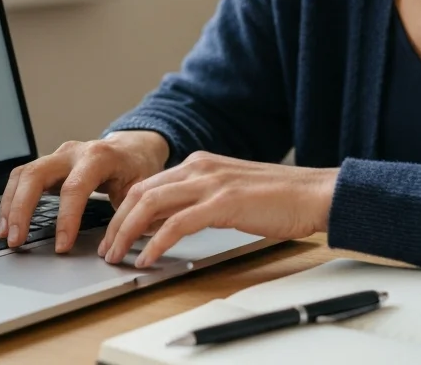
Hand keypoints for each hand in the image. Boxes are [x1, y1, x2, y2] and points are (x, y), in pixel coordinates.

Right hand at [0, 131, 168, 251]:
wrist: (133, 147)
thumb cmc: (138, 168)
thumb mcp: (142, 188)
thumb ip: (129, 213)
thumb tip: (116, 246)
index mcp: (99, 157)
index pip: (74, 187)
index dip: (66, 218)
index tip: (61, 247)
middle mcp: (74, 152)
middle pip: (36, 174)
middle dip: (22, 208)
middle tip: (17, 240)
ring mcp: (58, 156)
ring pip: (23, 174)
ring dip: (10, 205)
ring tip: (6, 235)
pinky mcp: (49, 164)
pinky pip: (22, 177)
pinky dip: (11, 200)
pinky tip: (8, 222)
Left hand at [97, 151, 338, 267]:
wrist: (314, 193)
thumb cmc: (279, 198)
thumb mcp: (229, 193)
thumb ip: (200, 201)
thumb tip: (169, 223)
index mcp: (200, 162)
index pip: (147, 184)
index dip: (124, 211)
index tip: (114, 234)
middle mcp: (200, 167)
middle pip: (140, 192)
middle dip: (117, 223)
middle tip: (106, 249)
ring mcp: (211, 182)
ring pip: (150, 205)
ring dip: (127, 233)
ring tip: (116, 256)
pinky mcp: (223, 202)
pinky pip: (176, 224)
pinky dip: (155, 243)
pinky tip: (147, 258)